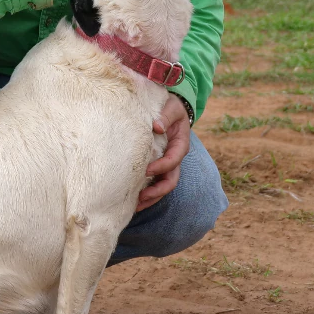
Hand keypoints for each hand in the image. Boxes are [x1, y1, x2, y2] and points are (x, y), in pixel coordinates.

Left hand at [136, 95, 190, 211]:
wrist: (168, 109)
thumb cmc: (170, 107)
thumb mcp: (172, 107)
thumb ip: (166, 116)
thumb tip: (157, 126)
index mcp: (180, 144)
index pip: (174, 159)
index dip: (162, 167)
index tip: (146, 170)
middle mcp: (175, 157)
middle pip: (171, 180)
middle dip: (157, 190)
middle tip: (141, 196)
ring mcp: (167, 164)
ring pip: (163, 186)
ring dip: (151, 197)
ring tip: (136, 206)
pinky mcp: (158, 167)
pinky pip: (155, 184)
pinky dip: (147, 194)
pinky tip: (134, 201)